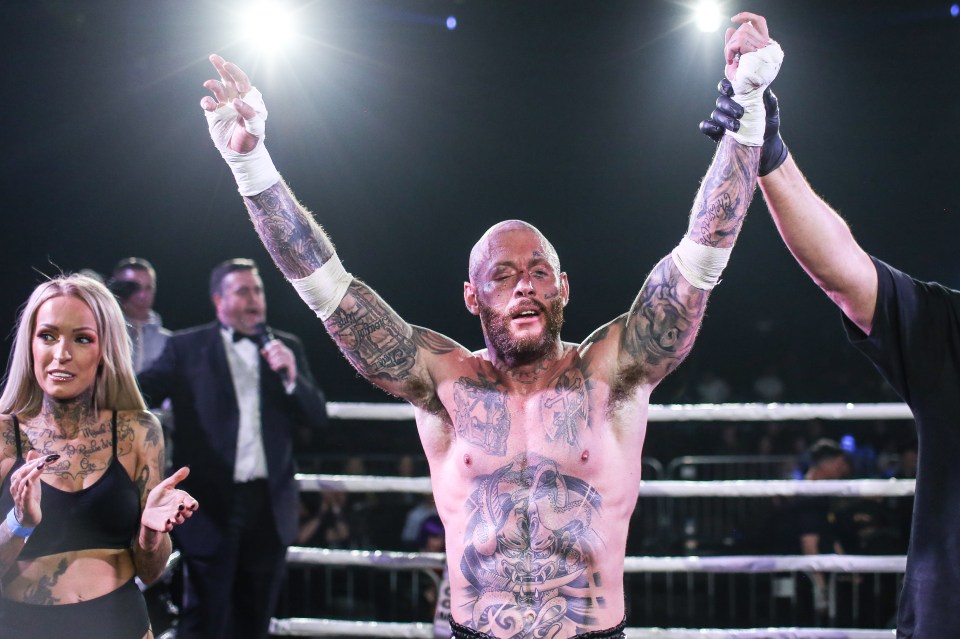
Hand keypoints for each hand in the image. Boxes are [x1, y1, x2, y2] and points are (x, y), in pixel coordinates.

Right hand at [9, 451, 54, 527]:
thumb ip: (31, 466)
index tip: (50, 456)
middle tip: (48, 458)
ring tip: (42, 465)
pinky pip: (24, 495)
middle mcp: (15, 486)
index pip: (25, 467)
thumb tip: (32, 451)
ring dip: (33, 473)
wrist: (27, 516)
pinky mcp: (25, 504)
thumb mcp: (32, 480)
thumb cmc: (29, 495)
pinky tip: (31, 481)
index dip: (36, 460)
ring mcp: (19, 495)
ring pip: (23, 482)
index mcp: (17, 479)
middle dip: (35, 464)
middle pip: (23, 472)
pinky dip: (27, 488)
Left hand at [140, 466, 197, 536]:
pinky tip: (167, 521)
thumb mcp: (166, 485)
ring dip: (178, 518)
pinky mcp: (163, 525)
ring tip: (174, 514)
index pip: (192, 504)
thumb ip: (176, 478)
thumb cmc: (159, 497)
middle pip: (188, 513)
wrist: (147, 509)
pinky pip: (168, 528)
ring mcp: (172, 518)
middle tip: (179, 507)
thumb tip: (187, 468)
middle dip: (186, 511)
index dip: (193, 505)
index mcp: (181, 500)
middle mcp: (178, 510)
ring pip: (180, 520)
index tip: (190, 504)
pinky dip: (169, 526)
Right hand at [200, 54, 279, 195]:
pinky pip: (208, 103)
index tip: (226, 65)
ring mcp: (224, 106)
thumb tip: (236, 101)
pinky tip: (208, 104)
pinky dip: (206, 101)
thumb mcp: (256, 128)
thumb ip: (249, 114)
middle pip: (228, 79)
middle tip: (214, 57)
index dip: (235, 72)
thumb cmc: (252, 141)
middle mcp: (237, 99)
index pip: (242, 81)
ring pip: (217, 89)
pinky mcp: (214, 114)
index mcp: (250, 99)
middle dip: (221, 67)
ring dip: (212, 84)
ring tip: (208, 84)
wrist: (241, 155)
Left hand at [261, 339, 297, 385]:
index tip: (267, 351)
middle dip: (271, 355)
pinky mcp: (291, 364)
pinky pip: (282, 362)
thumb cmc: (281, 369)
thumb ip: (268, 356)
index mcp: (284, 350)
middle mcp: (288, 353)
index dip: (271, 346)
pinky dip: (276, 365)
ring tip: (272, 365)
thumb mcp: (273, 361)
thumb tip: (262, 350)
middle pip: (277, 349)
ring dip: (274, 361)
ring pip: (279, 356)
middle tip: (270, 361)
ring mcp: (290, 358)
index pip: (277, 343)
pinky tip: (274, 368)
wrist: (289, 378)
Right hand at [699, 79, 788, 175]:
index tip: (731, 91)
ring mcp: (721, 120)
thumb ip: (767, 99)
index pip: (727, 86)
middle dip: (728, 106)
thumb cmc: (768, 124)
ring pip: (715, 113)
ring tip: (736, 127)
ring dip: (724, 119)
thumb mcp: (771, 110)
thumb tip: (763, 87)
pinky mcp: (716, 133)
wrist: (767, 145)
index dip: (725, 86)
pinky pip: (706, 126)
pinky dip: (709, 127)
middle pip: (720, 100)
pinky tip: (719, 130)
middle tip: (740, 113)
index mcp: (739, 97)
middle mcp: (728, 107)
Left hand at [724, 13, 771, 82]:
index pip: (760, 22)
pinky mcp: (759, 52)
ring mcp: (766, 48)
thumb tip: (730, 29)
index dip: (747, 17)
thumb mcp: (737, 59)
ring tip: (732, 60)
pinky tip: (732, 61)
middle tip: (730, 57)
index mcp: (767, 46)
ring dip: (731, 46)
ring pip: (742, 32)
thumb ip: (735, 43)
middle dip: (733, 40)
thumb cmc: (742, 81)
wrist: (746, 94)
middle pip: (746, 27)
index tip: (735, 19)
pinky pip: (739, 41)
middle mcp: (769, 45)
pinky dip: (731, 50)